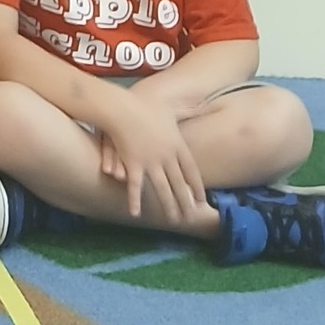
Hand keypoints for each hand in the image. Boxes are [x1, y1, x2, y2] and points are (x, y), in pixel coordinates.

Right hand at [98, 92, 210, 225]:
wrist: (120, 108)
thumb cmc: (143, 106)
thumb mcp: (169, 108)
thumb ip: (186, 110)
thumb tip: (204, 104)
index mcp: (177, 145)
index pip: (191, 171)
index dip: (196, 186)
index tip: (201, 200)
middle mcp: (167, 157)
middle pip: (180, 184)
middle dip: (186, 202)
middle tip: (191, 217)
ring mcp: (151, 163)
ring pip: (163, 190)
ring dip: (169, 207)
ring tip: (174, 220)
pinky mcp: (133, 165)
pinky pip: (136, 188)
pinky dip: (135, 201)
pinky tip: (136, 214)